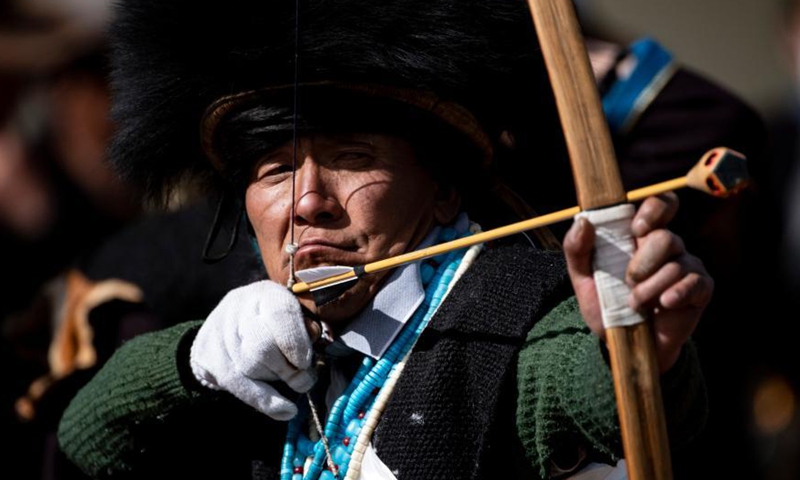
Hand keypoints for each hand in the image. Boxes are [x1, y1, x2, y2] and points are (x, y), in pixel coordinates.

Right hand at [190, 280, 315, 419]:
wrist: (226, 324)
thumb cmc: (274, 323)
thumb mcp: (295, 316)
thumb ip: (307, 330)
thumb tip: (310, 353)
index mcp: (266, 293)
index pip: (279, 315)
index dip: (295, 343)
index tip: (305, 362)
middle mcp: (239, 307)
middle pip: (262, 347)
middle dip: (287, 370)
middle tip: (304, 379)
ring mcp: (219, 331)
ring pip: (249, 368)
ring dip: (276, 382)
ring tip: (294, 383)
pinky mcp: (207, 356)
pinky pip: (238, 386)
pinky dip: (264, 402)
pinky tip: (285, 411)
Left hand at [563, 193, 713, 372]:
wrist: (624, 344)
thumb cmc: (607, 305)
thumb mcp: (583, 279)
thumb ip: (577, 249)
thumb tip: (583, 221)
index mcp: (641, 237)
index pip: (660, 205)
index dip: (653, 211)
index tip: (636, 230)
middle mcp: (668, 246)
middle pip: (666, 237)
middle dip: (643, 262)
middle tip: (629, 281)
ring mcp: (686, 266)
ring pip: (676, 264)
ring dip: (650, 288)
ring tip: (637, 304)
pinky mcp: (700, 289)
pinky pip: (695, 283)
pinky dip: (675, 294)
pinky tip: (664, 304)